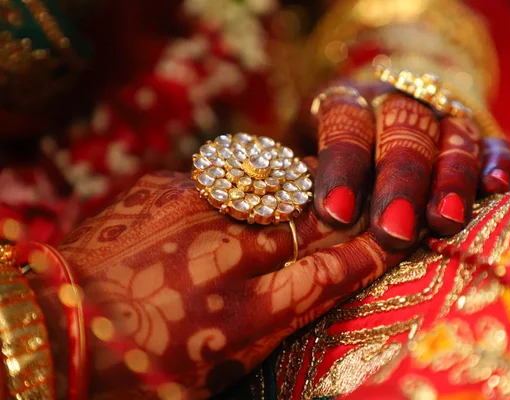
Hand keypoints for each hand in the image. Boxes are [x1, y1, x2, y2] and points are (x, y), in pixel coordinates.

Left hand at [52, 168, 401, 397]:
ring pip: (274, 187)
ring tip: (312, 191)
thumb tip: (311, 293)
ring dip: (299, 190)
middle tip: (362, 203)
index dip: (365, 253)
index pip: (326, 273)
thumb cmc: (139, 367)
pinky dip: (246, 185)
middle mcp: (225, 258)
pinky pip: (227, 176)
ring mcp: (196, 214)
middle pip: (307, 222)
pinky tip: (244, 194)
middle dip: (340, 212)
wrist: (59, 326)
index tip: (392, 237)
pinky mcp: (167, 187)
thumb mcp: (218, 371)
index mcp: (241, 316)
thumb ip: (270, 328)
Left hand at [312, 81, 509, 249]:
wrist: (382, 113)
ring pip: (451, 136)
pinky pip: (494, 143)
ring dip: (449, 178)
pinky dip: (497, 163)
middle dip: (400, 181)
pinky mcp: (479, 133)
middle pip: (403, 130)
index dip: (342, 165)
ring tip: (445, 220)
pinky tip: (496, 188)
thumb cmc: (335, 156)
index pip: (345, 121)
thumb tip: (296, 228)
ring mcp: (441, 115)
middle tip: (394, 230)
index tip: (336, 212)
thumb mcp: (309, 156)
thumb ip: (306, 181)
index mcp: (348, 101)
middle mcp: (397, 102)